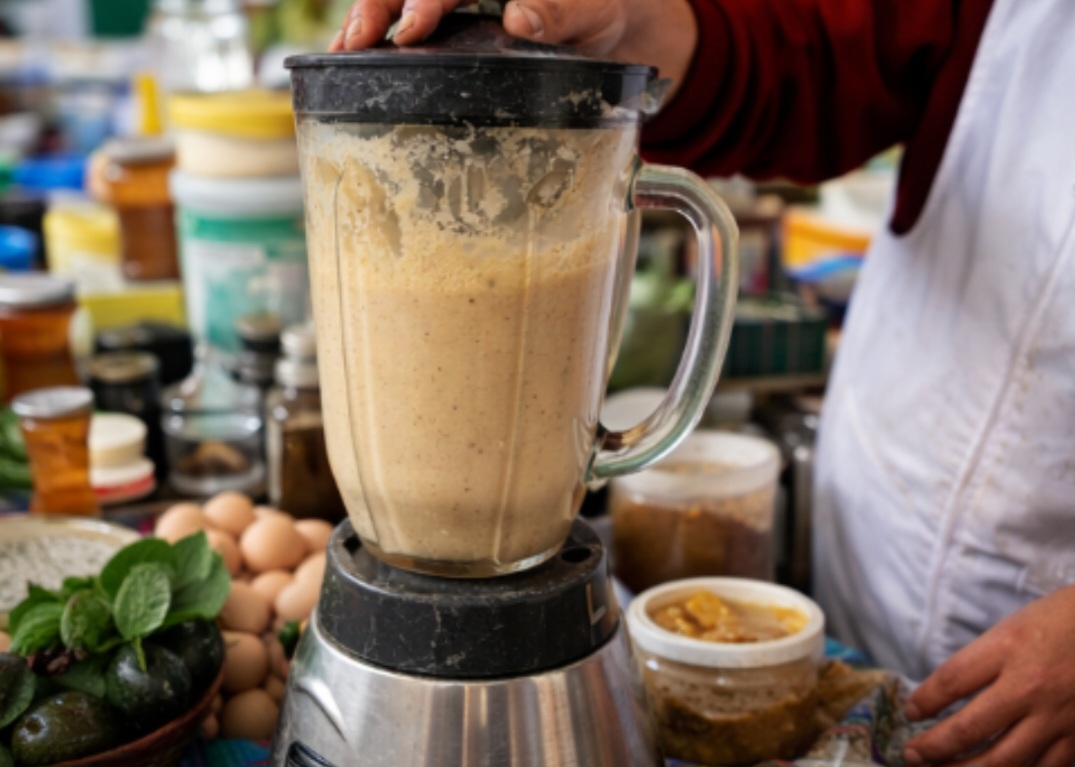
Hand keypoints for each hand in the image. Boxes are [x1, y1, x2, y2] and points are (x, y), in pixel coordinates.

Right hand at [328, 0, 698, 96]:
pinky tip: (354, 62)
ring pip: (398, 0)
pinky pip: (407, 28)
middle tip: (357, 40)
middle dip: (378, 6)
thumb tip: (520, 19)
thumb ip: (563, 9)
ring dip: (367, 22)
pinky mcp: (451, 30)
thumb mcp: (595, 7)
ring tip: (342, 52)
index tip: (412, 28)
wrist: (616, 32)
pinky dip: (380, 43)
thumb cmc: (607, 11)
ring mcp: (456, 2)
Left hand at [903, 584, 1074, 766]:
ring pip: (1003, 760)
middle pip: (969, 729)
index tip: (910, 713)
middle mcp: (1029, 686)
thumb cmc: (1059, 621)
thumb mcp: (1011, 628)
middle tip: (911, 754)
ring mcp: (1056, 716)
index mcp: (1007, 648)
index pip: (950, 681)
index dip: (923, 702)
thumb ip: (981, 662)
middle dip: (933, 747)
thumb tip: (945, 695)